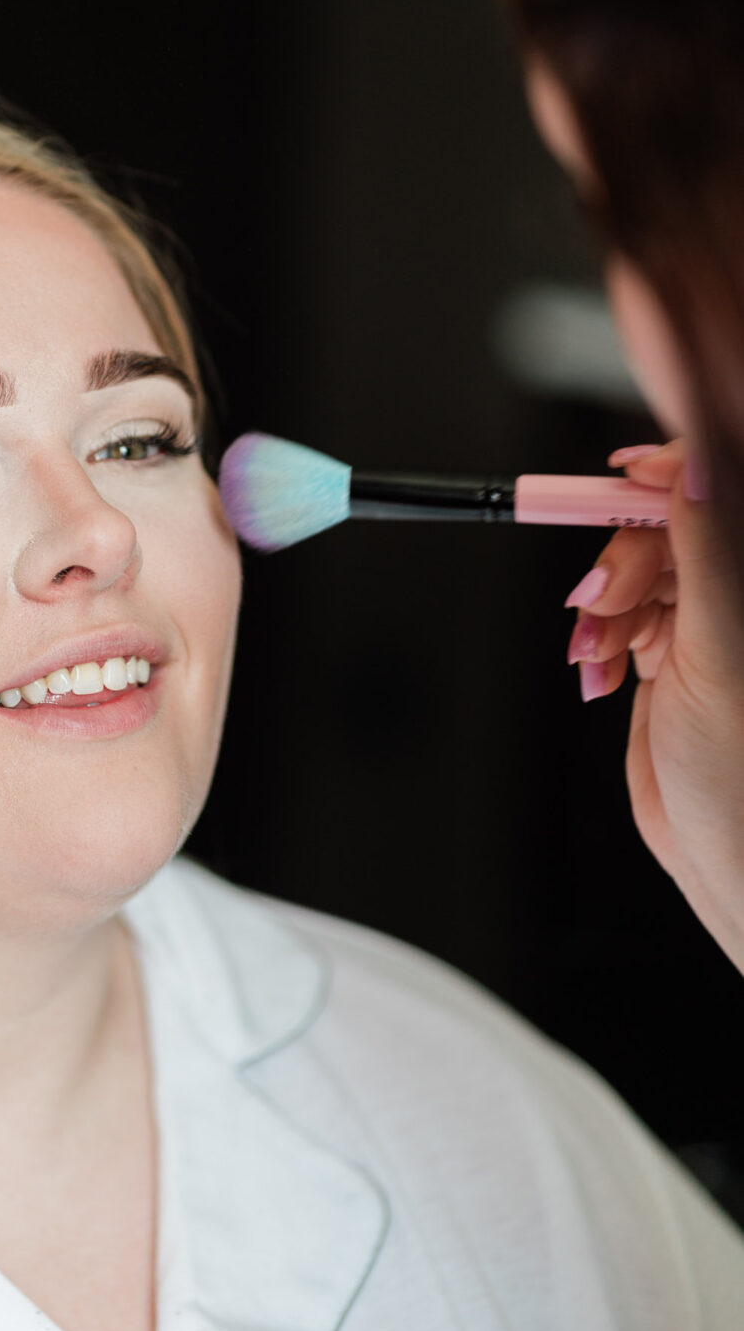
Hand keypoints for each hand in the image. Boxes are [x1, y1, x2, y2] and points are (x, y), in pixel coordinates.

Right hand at [564, 439, 743, 974]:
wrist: (730, 862)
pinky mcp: (674, 651)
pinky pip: (622, 613)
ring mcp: (707, 621)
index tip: (622, 477)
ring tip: (601, 654)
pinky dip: (599, 638)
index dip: (668, 473)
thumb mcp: (719, 653)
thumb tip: (694, 468)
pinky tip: (602, 670)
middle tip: (603, 602)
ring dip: (603, 606)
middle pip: (665, 524)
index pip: (714, 488)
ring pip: (635, 569)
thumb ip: (707, 552)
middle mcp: (736, 592)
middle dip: (621, 558)